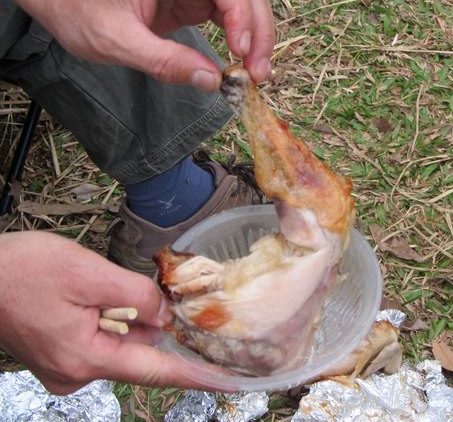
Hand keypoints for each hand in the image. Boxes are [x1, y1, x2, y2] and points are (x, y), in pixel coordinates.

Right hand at [0, 231, 213, 394]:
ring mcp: (65, 367)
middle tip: (187, 308)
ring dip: (136, 323)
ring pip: (120, 345)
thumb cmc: (23, 269)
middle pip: (138, 354)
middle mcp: (76, 372)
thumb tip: (165, 317)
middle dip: (162, 329)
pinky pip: (101, 342)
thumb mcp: (88, 272)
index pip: (156, 371)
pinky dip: (116, 323)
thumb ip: (136, 296)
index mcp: (86, 358)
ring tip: (139, 296)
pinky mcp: (58, 354)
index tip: (229, 382)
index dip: (196, 375)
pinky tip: (110, 298)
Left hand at [35, 0, 275, 88]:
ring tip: (255, 72)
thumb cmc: (80, 11)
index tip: (241, 50)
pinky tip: (242, 61)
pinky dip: (242, 37)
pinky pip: (230, 13)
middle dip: (259, 28)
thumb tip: (213, 81)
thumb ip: (165, 62)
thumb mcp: (117, 43)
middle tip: (258, 72)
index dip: (240, 10)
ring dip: (257, 34)